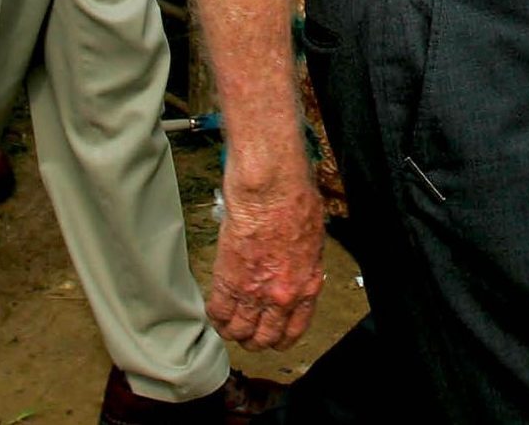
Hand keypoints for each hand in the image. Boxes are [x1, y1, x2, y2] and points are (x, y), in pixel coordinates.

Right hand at [207, 164, 325, 348]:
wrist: (271, 190)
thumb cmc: (295, 201)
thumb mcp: (314, 238)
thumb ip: (304, 263)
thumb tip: (296, 267)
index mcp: (307, 286)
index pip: (293, 331)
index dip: (279, 337)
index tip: (271, 333)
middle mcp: (282, 297)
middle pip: (265, 339)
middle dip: (254, 338)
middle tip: (247, 330)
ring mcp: (255, 293)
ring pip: (239, 332)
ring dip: (232, 331)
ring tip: (228, 323)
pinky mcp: (229, 281)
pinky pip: (218, 313)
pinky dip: (215, 316)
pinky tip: (215, 309)